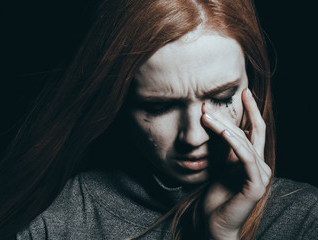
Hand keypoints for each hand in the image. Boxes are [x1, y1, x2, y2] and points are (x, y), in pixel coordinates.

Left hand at [201, 88, 271, 239]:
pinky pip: (247, 159)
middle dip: (238, 113)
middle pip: (251, 132)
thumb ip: (224, 147)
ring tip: (206, 115)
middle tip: (218, 100)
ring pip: (245, 143)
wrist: (214, 222)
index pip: (255, 130)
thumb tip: (217, 122)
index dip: (252, 110)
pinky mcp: (255, 185)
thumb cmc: (216, 195)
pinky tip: (224, 132)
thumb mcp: (220, 164)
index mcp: (253, 160)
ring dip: (224, 127)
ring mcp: (261, 175)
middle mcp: (261, 165)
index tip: (244, 92)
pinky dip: (236, 144)